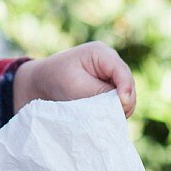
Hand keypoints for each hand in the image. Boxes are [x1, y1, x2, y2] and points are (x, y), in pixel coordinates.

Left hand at [13, 42, 135, 117]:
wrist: (42, 82)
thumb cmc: (56, 79)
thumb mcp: (77, 86)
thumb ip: (101, 94)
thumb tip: (123, 105)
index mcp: (101, 53)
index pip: (121, 71)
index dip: (125, 89)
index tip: (122, 105)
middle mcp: (110, 62)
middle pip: (128, 85)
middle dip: (122, 102)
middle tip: (110, 117)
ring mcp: (111, 75)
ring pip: (126, 95)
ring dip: (117, 108)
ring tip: (102, 117)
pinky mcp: (109, 87)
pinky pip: (119, 102)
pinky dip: (113, 110)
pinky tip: (102, 116)